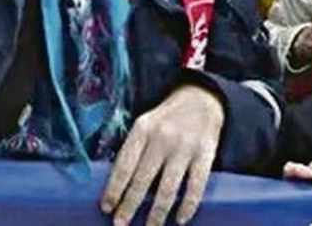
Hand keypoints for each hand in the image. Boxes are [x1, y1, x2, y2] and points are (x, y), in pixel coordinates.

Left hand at [101, 84, 223, 225]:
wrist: (202, 97)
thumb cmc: (166, 118)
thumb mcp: (145, 124)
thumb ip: (134, 150)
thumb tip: (118, 187)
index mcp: (142, 129)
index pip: (124, 164)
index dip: (114, 188)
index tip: (106, 208)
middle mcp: (162, 138)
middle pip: (142, 179)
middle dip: (130, 205)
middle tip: (120, 224)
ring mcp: (184, 147)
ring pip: (168, 187)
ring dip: (157, 212)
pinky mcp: (205, 154)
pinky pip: (196, 186)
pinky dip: (188, 205)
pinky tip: (181, 219)